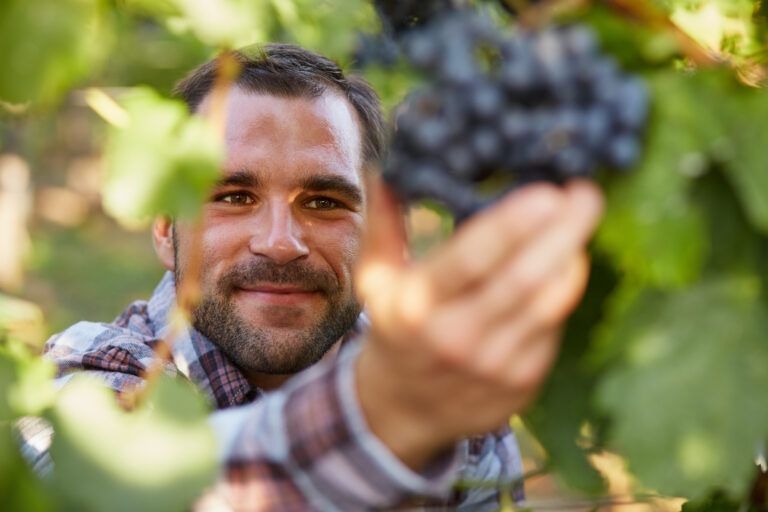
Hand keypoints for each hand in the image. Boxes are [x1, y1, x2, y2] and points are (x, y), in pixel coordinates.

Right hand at [354, 177, 603, 469]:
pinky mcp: (522, 382)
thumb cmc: (395, 330)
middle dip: (564, 231)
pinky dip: (562, 290)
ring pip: (549, 303)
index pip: (472, 259)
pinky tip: (562, 264)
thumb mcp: (375, 280)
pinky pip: (554, 326)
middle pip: (524, 278)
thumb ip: (383, 224)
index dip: (514, 224)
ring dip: (571, 256)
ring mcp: (493, 364)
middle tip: (586, 194)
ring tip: (578, 222)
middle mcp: (457, 337)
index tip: (548, 191)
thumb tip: (386, 168)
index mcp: (417, 305)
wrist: (402, 409)